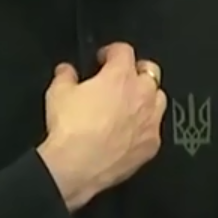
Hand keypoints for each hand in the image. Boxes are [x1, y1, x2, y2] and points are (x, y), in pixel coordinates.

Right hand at [38, 42, 166, 209]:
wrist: (76, 166)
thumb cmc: (70, 130)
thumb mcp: (58, 93)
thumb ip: (65, 75)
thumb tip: (66, 71)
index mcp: (120, 77)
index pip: (124, 51)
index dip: (112, 51)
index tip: (104, 58)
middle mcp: (141, 95)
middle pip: (150, 71)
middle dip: (136, 70)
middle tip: (122, 77)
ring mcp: (150, 120)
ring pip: (159, 98)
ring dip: (147, 96)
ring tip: (129, 103)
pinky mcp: (152, 143)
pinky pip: (155, 128)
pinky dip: (145, 125)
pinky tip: (131, 131)